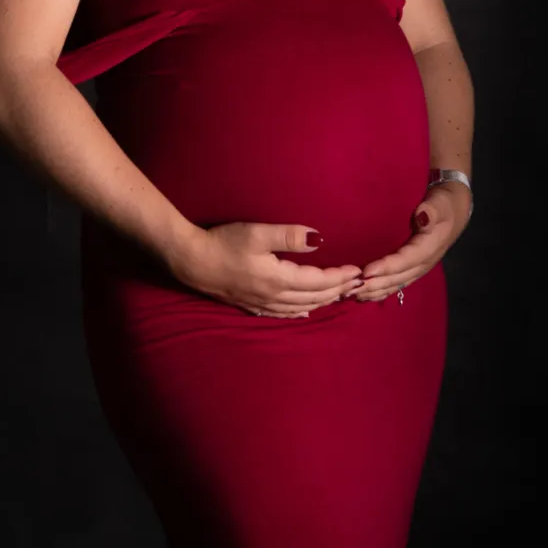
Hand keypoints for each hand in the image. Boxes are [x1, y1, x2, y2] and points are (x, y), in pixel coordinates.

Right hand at [170, 223, 365, 318]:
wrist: (190, 260)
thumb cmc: (222, 242)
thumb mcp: (257, 233)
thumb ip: (290, 236)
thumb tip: (320, 239)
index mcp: (279, 278)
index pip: (319, 281)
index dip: (340, 276)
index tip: (357, 270)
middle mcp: (273, 296)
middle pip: (314, 297)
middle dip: (338, 290)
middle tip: (357, 284)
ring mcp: (261, 303)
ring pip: (301, 307)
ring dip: (323, 302)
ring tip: (340, 295)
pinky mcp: (250, 304)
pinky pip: (282, 314)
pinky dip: (299, 313)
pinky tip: (305, 312)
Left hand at [353, 184, 470, 301]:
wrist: (454, 211)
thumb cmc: (444, 204)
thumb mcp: (440, 203)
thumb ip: (432, 210)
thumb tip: (422, 216)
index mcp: (429, 247)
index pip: (406, 260)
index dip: (386, 267)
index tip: (366, 271)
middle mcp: (424, 263)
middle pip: (398, 277)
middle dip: (375, 284)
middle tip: (351, 287)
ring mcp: (418, 268)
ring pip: (396, 284)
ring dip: (375, 291)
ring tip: (353, 294)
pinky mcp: (413, 269)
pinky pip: (396, 284)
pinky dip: (380, 292)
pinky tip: (364, 297)